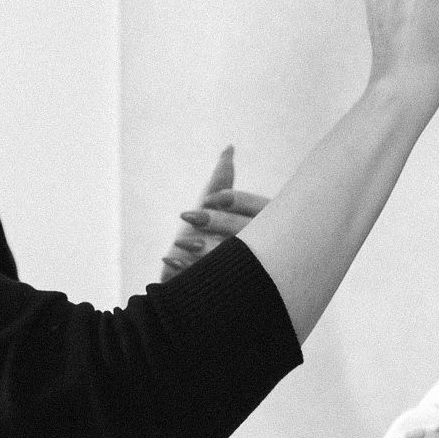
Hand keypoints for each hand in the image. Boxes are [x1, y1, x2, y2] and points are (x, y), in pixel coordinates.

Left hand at [160, 146, 269, 280]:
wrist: (206, 282)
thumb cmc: (217, 238)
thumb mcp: (220, 208)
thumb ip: (224, 179)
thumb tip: (228, 148)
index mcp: (266, 221)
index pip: (255, 205)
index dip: (232, 200)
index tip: (210, 199)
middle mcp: (268, 244)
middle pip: (246, 230)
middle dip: (216, 223)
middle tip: (190, 217)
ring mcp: (255, 269)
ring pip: (235, 257)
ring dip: (205, 249)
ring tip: (180, 243)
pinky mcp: (236, 289)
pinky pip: (217, 279)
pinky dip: (189, 270)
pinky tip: (170, 261)